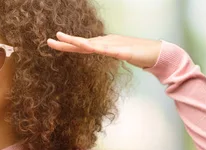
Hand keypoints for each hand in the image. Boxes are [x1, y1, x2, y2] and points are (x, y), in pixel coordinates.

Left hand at [47, 32, 161, 68]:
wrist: (156, 52)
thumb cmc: (138, 52)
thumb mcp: (117, 52)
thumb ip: (107, 50)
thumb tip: (97, 49)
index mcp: (103, 44)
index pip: (82, 45)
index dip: (66, 45)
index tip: (51, 42)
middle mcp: (107, 42)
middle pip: (84, 43)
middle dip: (67, 42)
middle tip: (50, 40)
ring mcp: (116, 46)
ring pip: (96, 45)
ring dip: (81, 43)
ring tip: (69, 41)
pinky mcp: (126, 52)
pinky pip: (114, 52)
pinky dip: (105, 50)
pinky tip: (97, 49)